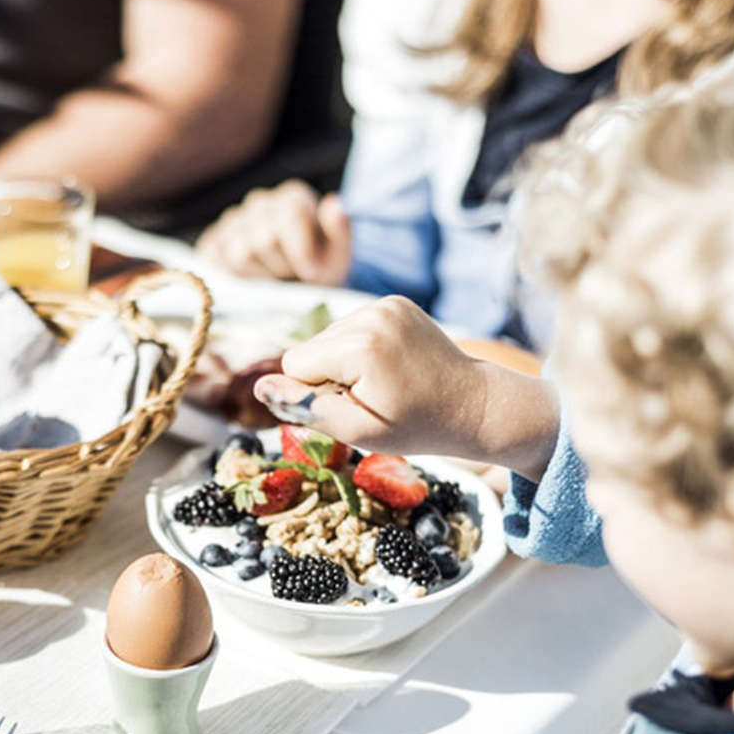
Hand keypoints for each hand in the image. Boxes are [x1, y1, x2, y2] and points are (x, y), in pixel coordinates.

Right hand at [196, 179, 351, 283]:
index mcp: (294, 197)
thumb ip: (340, 230)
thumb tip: (333, 203)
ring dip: (261, 274)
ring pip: (240, 254)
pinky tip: (252, 277)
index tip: (312, 273)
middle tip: (291, 274)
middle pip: (264, 240)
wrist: (291, 288)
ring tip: (273, 275)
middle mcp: (260, 202)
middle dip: (281, 266)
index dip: (301, 251)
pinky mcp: (213, 242)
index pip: (290, 216)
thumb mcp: (338, 256)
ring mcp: (233, 221)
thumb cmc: (318, 269)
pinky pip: (219, 263)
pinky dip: (237, 276)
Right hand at [254, 296, 561, 479]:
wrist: (475, 405)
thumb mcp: (357, 431)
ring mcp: (386, 304)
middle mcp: (371, 314)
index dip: (313, 393)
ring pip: (328, 337)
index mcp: (360, 345)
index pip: (294, 363)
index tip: (352, 407)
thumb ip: (305, 408)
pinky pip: (351, 326)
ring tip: (381, 383)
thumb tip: (258, 387)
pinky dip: (360, 348)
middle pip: (310, 347)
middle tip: (369, 398)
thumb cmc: (415, 426)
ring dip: (343, 363)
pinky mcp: (395, 303)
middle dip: (327, 375)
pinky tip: (388, 365)